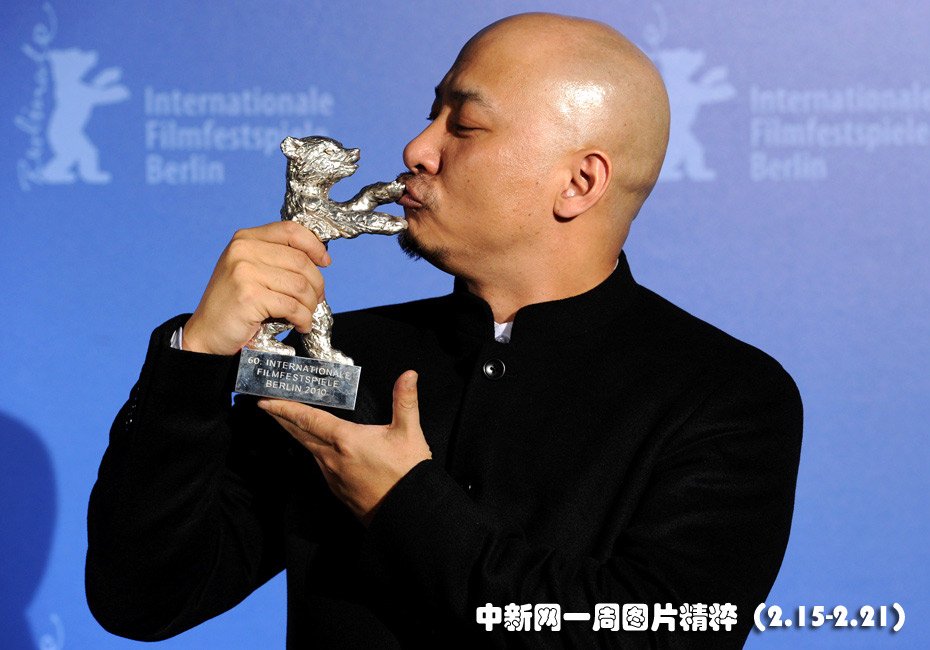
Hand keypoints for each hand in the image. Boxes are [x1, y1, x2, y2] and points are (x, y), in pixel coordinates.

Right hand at [183, 221, 330, 354]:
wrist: (206, 333)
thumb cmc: (234, 304)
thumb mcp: (249, 270)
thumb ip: (275, 258)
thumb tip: (318, 259)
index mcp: (245, 239)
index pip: (291, 230)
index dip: (314, 245)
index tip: (325, 261)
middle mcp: (243, 250)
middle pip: (301, 261)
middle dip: (316, 284)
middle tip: (317, 299)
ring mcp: (244, 272)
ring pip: (300, 285)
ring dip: (310, 305)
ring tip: (306, 315)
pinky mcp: (249, 296)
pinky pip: (293, 306)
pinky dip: (303, 319)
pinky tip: (300, 325)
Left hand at [257, 370, 430, 525]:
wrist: (408, 512)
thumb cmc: (407, 473)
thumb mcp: (409, 433)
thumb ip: (405, 401)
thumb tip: (409, 375)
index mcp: (345, 440)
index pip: (307, 419)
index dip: (285, 408)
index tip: (266, 400)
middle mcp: (332, 458)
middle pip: (299, 434)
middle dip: (281, 418)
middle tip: (267, 406)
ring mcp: (332, 475)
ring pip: (308, 449)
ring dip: (297, 434)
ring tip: (290, 421)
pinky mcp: (337, 489)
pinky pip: (320, 464)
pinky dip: (313, 450)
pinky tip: (318, 447)